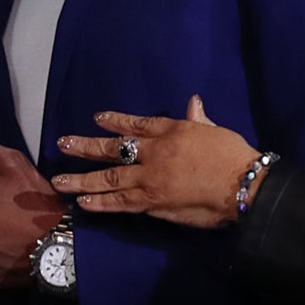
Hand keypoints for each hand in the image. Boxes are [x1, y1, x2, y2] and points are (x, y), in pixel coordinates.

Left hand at [54, 97, 258, 228]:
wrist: (244, 185)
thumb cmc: (235, 157)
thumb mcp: (215, 131)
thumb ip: (198, 119)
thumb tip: (193, 102)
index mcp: (171, 132)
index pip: (137, 124)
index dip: (115, 121)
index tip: (98, 118)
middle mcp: (154, 153)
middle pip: (113, 149)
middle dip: (86, 147)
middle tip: (63, 144)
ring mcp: (150, 179)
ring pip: (110, 179)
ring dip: (82, 180)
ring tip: (60, 181)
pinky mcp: (153, 202)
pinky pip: (122, 203)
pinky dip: (102, 203)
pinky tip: (84, 202)